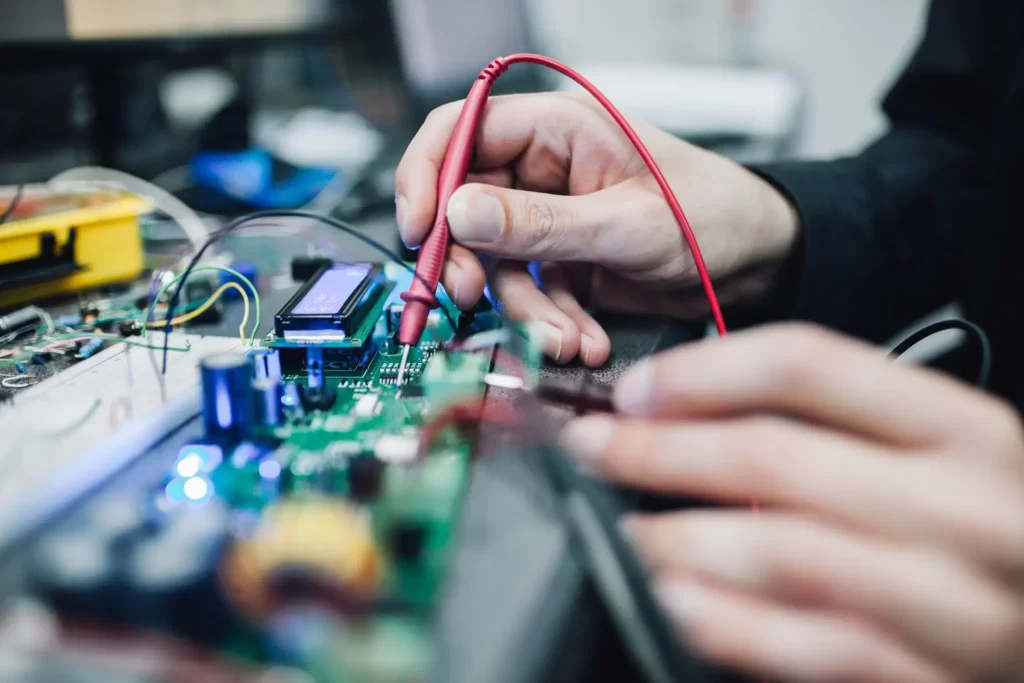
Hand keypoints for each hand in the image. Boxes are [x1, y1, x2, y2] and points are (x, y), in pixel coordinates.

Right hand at [395, 93, 798, 366]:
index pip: (460, 132)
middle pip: (468, 208)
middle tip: (471, 295)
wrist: (760, 262)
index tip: (421, 228)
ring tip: (562, 339)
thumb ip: (540, 223)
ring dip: (525, 309)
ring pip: (501, 264)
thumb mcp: (623, 222)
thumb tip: (460, 213)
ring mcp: (553, 219)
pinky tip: (586, 340)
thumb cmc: (714, 213)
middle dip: (471, 261)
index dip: (427, 176)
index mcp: (557, 130)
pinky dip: (553, 322)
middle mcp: (545, 170)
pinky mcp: (566, 261)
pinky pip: (535, 293)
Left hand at [560, 324, 1023, 682]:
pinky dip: (732, 624)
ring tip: (629, 529)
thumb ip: (838, 428)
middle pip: (776, 456)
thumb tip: (688, 408)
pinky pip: (814, 649)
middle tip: (595, 450)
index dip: (700, 373)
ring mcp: (954, 600)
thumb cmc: (977, 528)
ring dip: (682, 538)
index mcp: (963, 428)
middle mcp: (965, 506)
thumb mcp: (936, 455)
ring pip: (785, 553)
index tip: (634, 390)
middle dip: (661, 450)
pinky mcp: (932, 678)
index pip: (808, 367)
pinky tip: (681, 601)